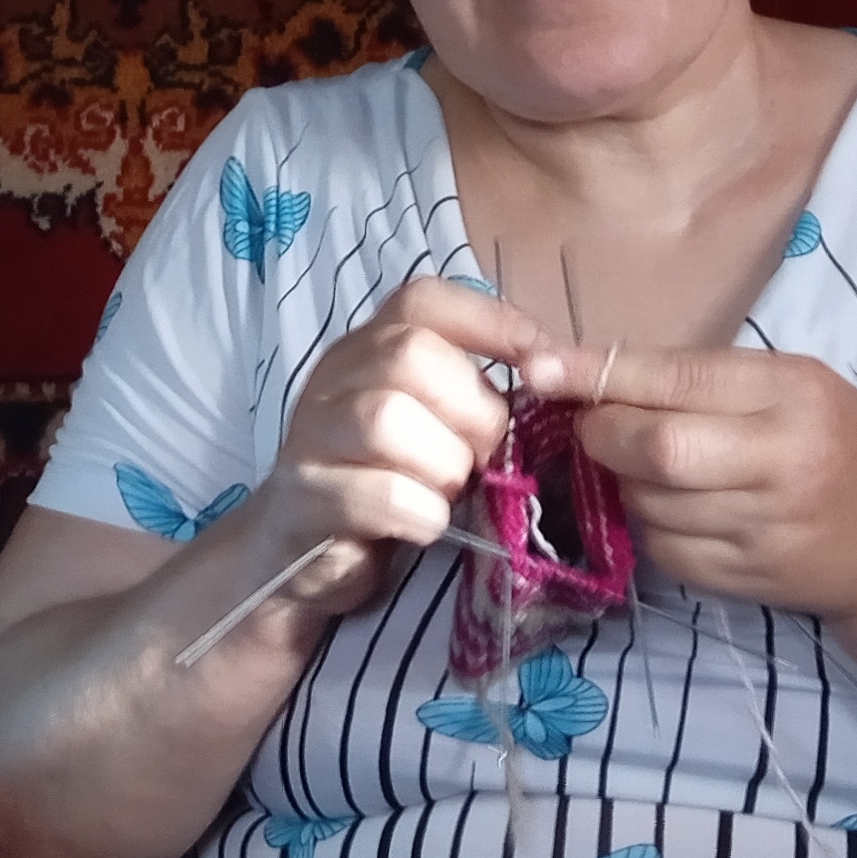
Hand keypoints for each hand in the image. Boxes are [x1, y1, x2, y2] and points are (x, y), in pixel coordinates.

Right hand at [228, 277, 556, 628]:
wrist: (303, 556)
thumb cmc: (387, 483)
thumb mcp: (433, 426)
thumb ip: (474, 398)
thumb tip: (553, 378)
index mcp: (369, 349)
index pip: (423, 301)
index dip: (489, 322)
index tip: (539, 361)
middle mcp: (334, 378)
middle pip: (410, 355)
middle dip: (472, 410)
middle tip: (487, 457)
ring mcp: (310, 434)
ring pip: (386, 418)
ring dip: (443, 465)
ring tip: (449, 494)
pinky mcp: (305, 496)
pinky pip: (378, 492)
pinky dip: (421, 513)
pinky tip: (425, 525)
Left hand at [528, 339, 856, 629]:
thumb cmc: (841, 443)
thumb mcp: (792, 386)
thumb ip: (703, 379)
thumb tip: (587, 371)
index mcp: (793, 396)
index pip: (678, 381)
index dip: (599, 375)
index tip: (539, 367)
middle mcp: (781, 463)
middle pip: (656, 450)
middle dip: (604, 435)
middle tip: (597, 426)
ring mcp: (763, 531)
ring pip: (649, 503)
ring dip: (624, 482)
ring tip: (647, 465)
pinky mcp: (744, 581)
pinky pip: (663, 549)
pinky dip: (648, 525)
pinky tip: (673, 508)